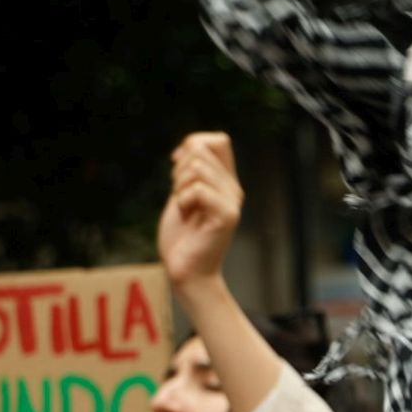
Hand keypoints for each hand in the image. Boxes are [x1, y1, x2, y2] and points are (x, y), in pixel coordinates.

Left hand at [158, 132, 242, 290]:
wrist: (187, 271)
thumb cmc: (182, 237)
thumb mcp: (182, 194)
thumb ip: (189, 172)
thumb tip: (189, 145)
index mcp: (226, 183)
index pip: (218, 140)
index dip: (193, 144)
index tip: (178, 166)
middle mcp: (234, 189)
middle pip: (200, 150)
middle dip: (179, 170)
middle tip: (182, 199)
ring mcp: (232, 202)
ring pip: (197, 167)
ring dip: (179, 187)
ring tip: (185, 208)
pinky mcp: (227, 216)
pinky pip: (197, 189)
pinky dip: (182, 201)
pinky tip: (187, 216)